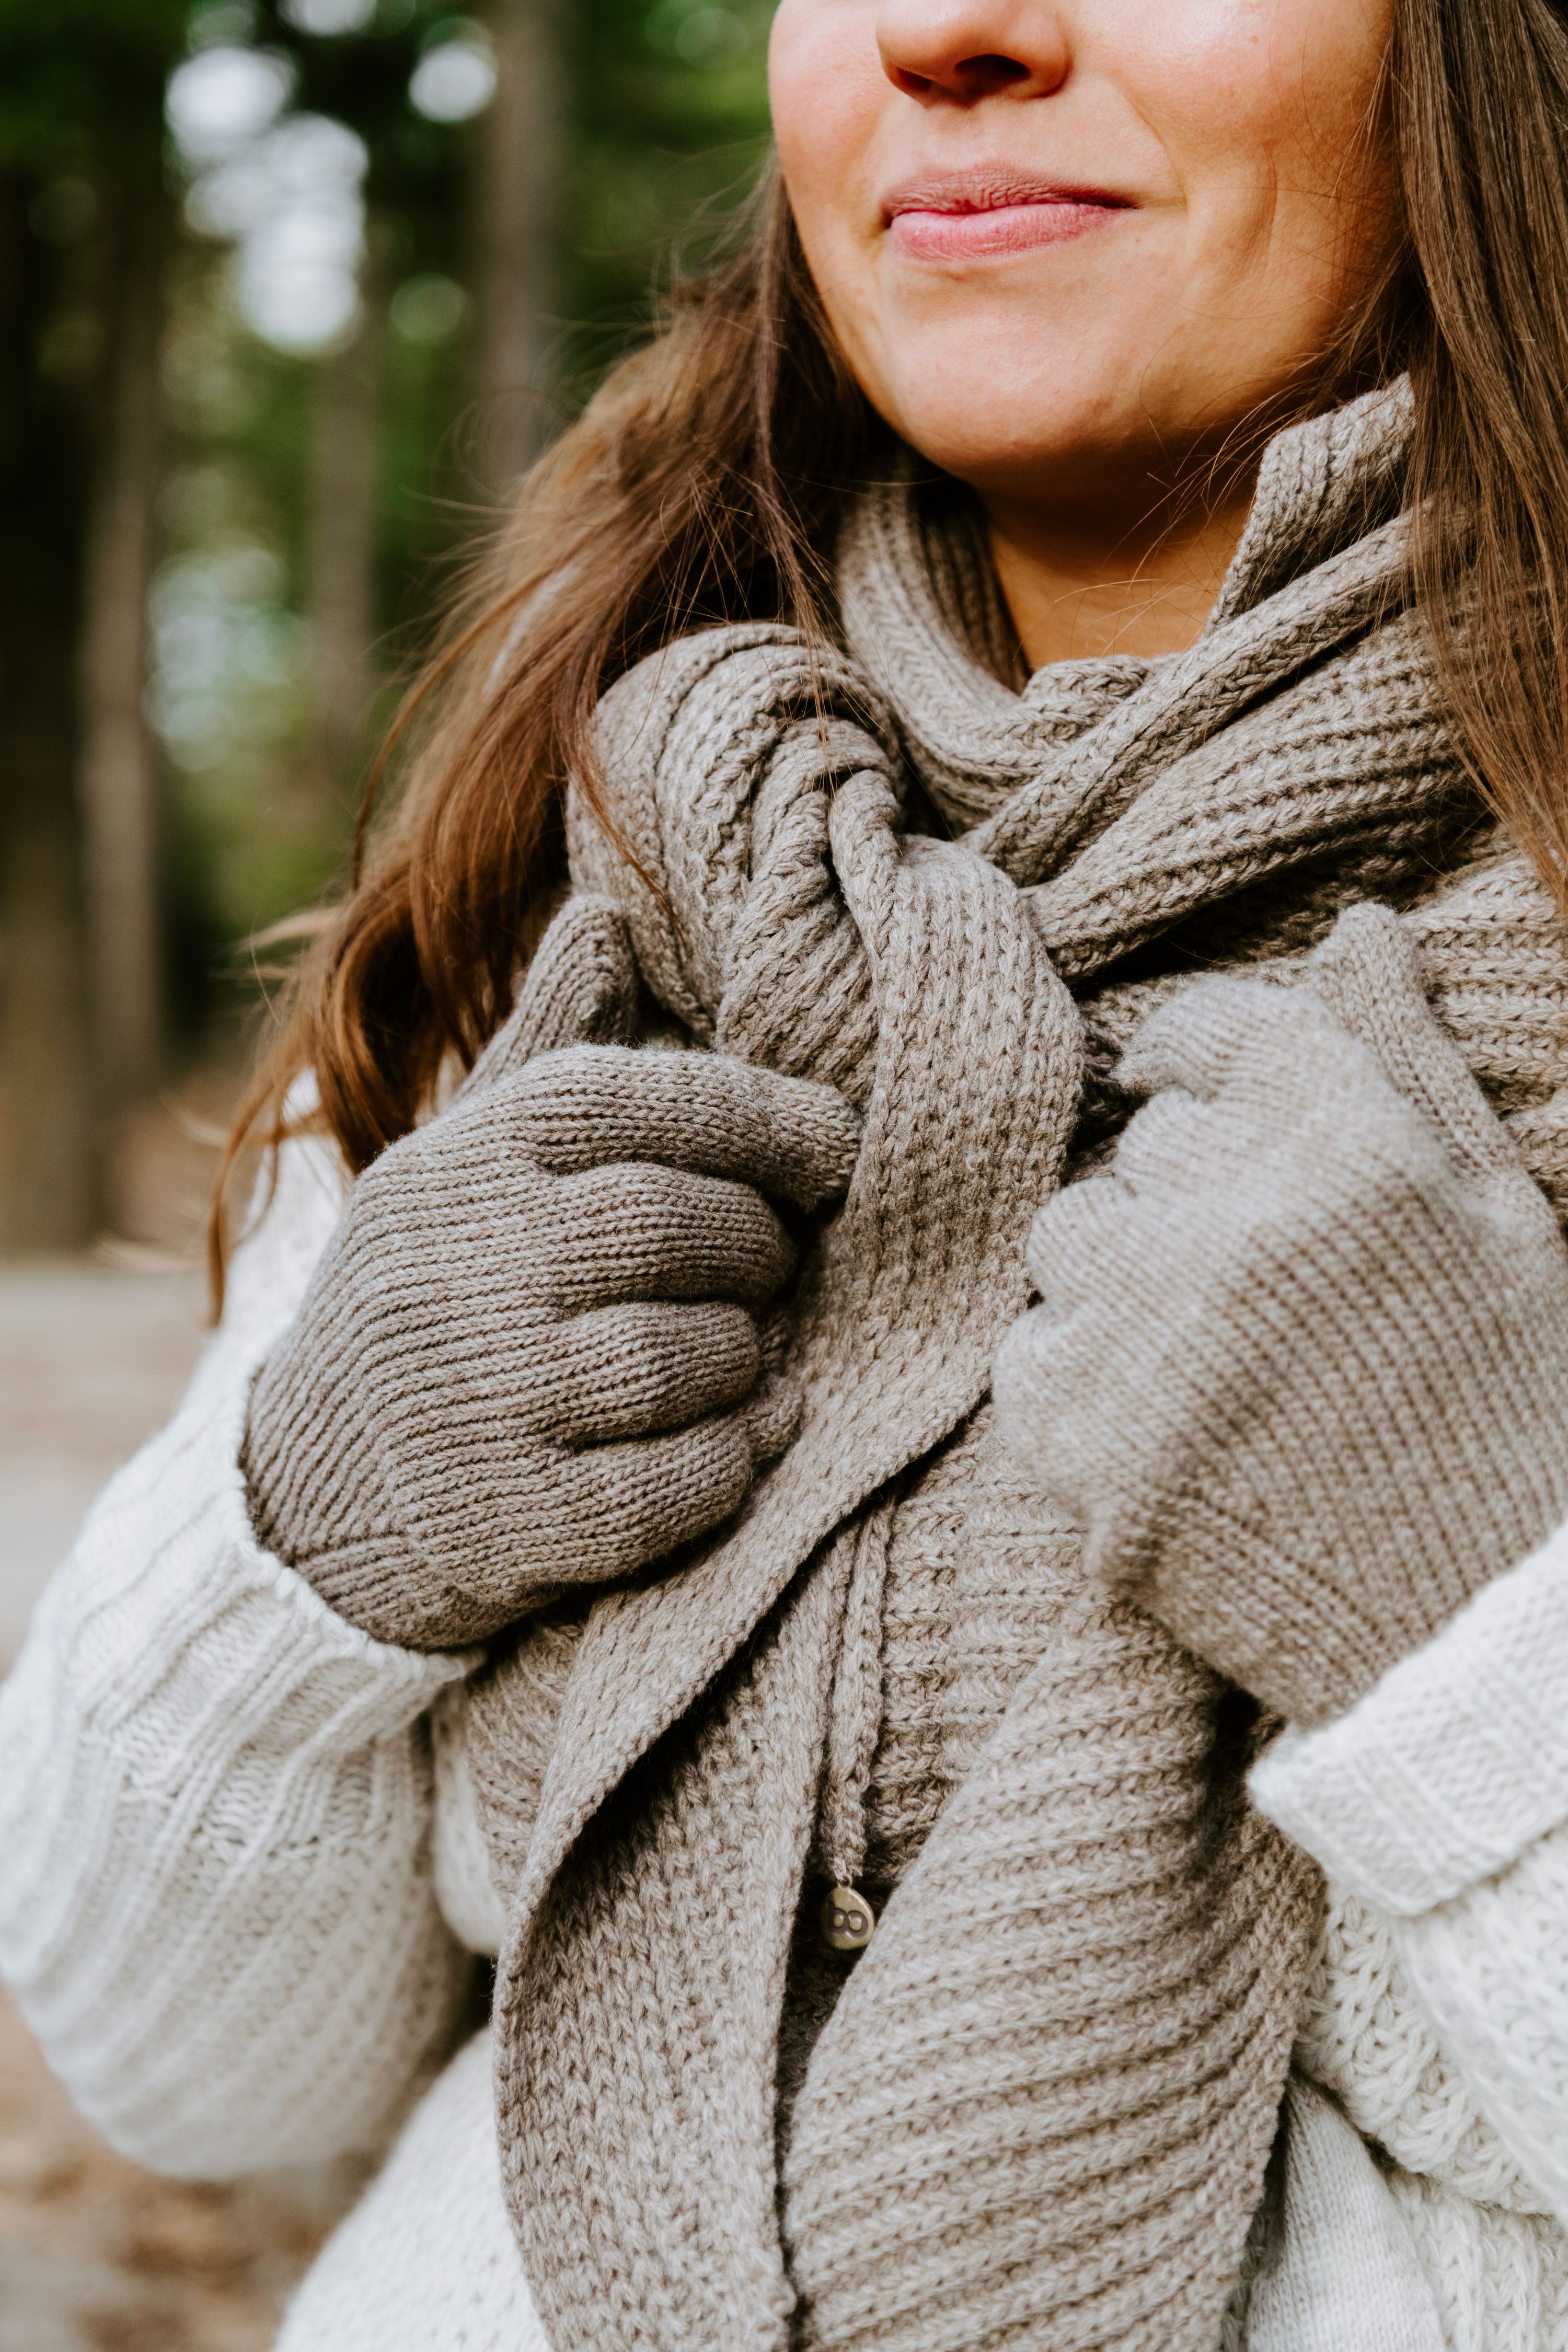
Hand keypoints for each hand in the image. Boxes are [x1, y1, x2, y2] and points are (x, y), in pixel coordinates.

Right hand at [243, 1042, 859, 1647]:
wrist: (311, 1482)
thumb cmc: (435, 1289)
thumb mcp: (465, 1159)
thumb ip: (546, 1050)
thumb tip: (605, 915)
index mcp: (452, 1164)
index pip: (629, 1099)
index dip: (759, 1112)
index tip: (835, 1139)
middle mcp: (450, 1272)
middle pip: (671, 1225)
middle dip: (759, 1239)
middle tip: (781, 1256)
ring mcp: (472, 1404)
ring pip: (681, 1355)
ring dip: (747, 1353)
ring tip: (751, 1343)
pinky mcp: (501, 1523)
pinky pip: (668, 1486)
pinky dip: (735, 1457)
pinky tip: (753, 1433)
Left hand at [994, 904, 1567, 1726]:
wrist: (1476, 1634)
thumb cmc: (1499, 1408)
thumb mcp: (1494, 1218)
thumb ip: (1405, 1061)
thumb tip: (1355, 927)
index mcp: (1352, 1149)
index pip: (1213, 1031)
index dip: (1192, 1057)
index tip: (1186, 1089)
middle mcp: (1238, 1223)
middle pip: (1141, 1146)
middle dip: (1188, 1197)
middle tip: (1266, 1292)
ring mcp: (1149, 1336)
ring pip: (1068, 1240)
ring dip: (1123, 1284)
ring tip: (1217, 1365)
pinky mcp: (1080, 1442)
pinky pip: (1030, 1354)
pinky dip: (1082, 1385)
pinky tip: (1172, 1433)